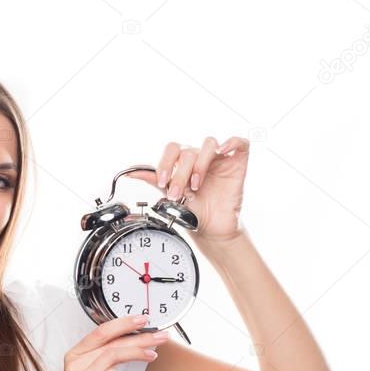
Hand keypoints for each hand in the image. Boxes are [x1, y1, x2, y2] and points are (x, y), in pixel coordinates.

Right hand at [53, 314, 169, 370]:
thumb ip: (107, 359)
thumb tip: (135, 341)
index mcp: (76, 355)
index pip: (101, 331)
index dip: (123, 323)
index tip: (144, 319)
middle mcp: (75, 365)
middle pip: (110, 342)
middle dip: (138, 336)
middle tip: (159, 335)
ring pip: (109, 357)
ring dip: (135, 352)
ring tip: (153, 353)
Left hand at [124, 137, 249, 242]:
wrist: (212, 228)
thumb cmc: (194, 210)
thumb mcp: (170, 196)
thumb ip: (153, 180)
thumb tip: (131, 173)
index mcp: (184, 161)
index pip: (172, 149)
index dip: (166, 162)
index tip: (162, 181)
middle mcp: (200, 157)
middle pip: (188, 152)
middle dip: (179, 174)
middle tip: (177, 193)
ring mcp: (219, 158)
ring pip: (208, 144)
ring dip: (199, 165)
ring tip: (196, 186)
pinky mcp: (237, 161)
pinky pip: (239, 142)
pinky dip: (231, 142)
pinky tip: (222, 152)